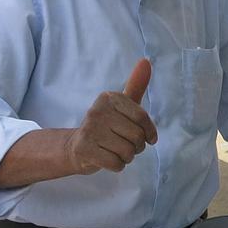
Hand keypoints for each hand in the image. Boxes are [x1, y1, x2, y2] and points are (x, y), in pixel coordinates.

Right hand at [65, 59, 157, 174]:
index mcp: (109, 98)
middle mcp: (97, 111)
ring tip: (117, 151)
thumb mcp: (122, 105)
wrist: (77, 147)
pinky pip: (116, 163)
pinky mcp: (84, 149)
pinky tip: (108, 159)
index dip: (150, 132)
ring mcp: (89, 130)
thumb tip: (146, 61)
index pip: (141, 118)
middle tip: (127, 145)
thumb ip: (135, 85)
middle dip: (137, 146)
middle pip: (136, 136)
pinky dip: (117, 166)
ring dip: (127, 157)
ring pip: (127, 152)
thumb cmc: (107, 125)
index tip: (150, 138)